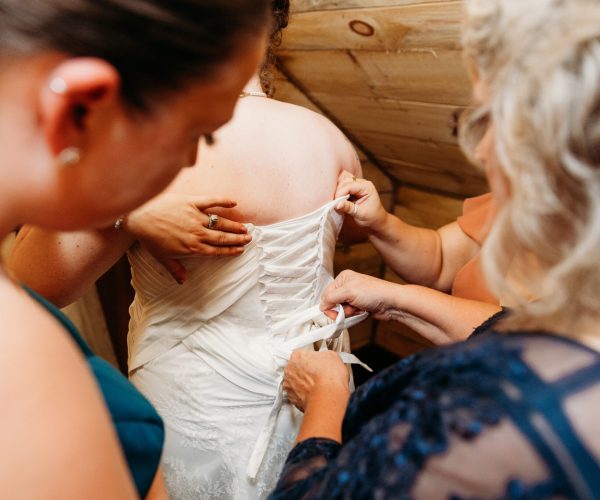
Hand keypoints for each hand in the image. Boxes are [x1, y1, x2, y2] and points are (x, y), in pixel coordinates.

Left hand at [124, 193, 251, 282]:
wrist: (138, 216)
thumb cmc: (149, 238)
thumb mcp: (162, 257)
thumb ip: (175, 269)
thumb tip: (183, 281)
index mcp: (192, 248)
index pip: (216, 251)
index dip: (230, 251)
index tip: (240, 250)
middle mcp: (197, 233)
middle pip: (222, 237)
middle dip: (237, 239)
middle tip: (249, 238)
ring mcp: (195, 217)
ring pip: (220, 222)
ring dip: (234, 225)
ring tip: (245, 227)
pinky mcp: (192, 202)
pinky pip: (211, 201)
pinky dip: (223, 201)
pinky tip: (234, 203)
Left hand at [283, 350, 349, 411]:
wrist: (327, 397)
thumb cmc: (329, 377)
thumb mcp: (333, 357)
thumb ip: (325, 355)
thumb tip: (326, 358)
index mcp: (298, 355)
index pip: (302, 354)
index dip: (311, 359)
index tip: (318, 363)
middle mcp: (290, 369)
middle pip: (296, 367)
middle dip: (305, 371)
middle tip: (318, 374)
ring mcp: (289, 384)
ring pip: (294, 382)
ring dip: (303, 383)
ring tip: (317, 386)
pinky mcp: (292, 398)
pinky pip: (296, 394)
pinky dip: (303, 395)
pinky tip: (314, 394)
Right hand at [321, 270, 398, 320]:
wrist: (392, 303)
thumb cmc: (374, 292)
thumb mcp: (348, 292)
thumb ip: (331, 298)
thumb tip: (321, 306)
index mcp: (343, 278)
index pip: (326, 293)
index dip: (328, 304)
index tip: (333, 311)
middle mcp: (347, 286)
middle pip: (333, 303)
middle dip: (341, 309)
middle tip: (349, 309)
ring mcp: (354, 296)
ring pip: (342, 311)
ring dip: (349, 313)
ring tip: (359, 308)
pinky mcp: (359, 306)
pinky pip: (350, 314)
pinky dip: (355, 315)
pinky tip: (363, 311)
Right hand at [334, 170, 387, 232]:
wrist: (376, 220)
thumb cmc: (371, 217)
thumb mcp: (360, 214)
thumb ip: (348, 208)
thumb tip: (336, 204)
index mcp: (367, 187)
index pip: (349, 185)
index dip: (340, 193)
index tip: (335, 204)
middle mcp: (362, 183)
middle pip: (345, 181)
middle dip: (338, 192)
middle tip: (336, 204)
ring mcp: (357, 185)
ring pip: (343, 182)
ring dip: (338, 191)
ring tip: (338, 202)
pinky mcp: (353, 188)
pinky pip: (343, 186)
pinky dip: (339, 192)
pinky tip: (339, 200)